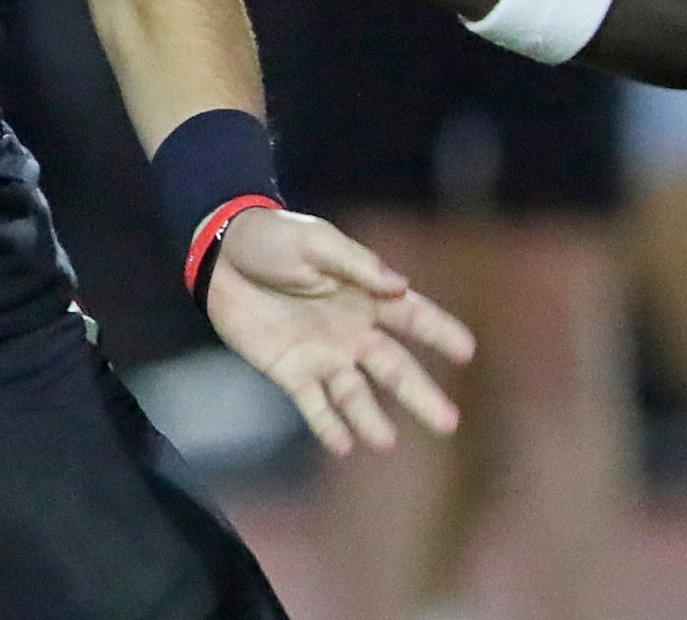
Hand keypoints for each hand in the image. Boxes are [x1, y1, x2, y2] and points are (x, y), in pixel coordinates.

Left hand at [205, 208, 474, 454]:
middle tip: (448, 422)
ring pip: (355, 394)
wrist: (219, 254)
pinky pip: (314, 405)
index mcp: (365, 295)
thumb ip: (357, 264)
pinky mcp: (290, 372)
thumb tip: (401, 285)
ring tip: (385, 441)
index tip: (467, 350)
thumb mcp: (316, 242)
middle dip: (420, 394)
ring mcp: (322, 355)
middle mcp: (352, 332)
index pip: (412, 316)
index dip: (439, 332)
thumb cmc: (272, 239)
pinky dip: (329, 425)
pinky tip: (345, 445)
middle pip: (393, 368)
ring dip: (370, 418)